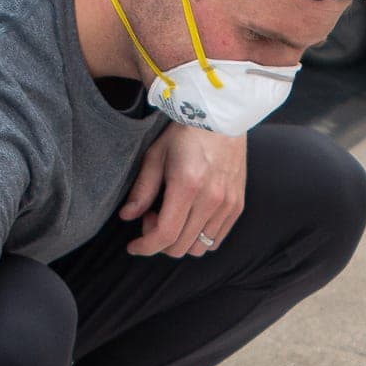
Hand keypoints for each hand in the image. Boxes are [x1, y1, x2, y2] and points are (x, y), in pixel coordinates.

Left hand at [121, 123, 246, 257]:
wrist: (222, 118)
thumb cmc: (185, 133)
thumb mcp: (155, 156)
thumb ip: (142, 189)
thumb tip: (127, 216)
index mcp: (188, 185)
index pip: (165, 234)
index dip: (145, 246)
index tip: (133, 246)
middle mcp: (211, 199)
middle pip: (181, 246)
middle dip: (159, 241)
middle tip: (151, 217)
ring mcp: (227, 204)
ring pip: (199, 247)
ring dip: (180, 240)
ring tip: (172, 216)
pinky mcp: (237, 205)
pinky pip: (216, 238)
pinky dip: (199, 236)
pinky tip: (189, 217)